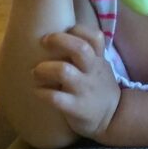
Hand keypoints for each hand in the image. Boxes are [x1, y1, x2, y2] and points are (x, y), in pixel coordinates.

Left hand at [32, 24, 120, 140]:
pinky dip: (42, 93)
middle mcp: (92, 72)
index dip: (77, 30)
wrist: (111, 118)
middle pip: (80, 49)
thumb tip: (62, 31)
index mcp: (98, 60)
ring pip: (64, 71)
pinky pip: (55, 98)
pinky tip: (37, 92)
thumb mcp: (100, 66)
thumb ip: (86, 51)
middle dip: (58, 40)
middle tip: (43, 42)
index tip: (64, 30)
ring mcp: (84, 90)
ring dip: (44, 68)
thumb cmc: (98, 87)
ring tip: (36, 72)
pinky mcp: (75, 108)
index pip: (95, 37)